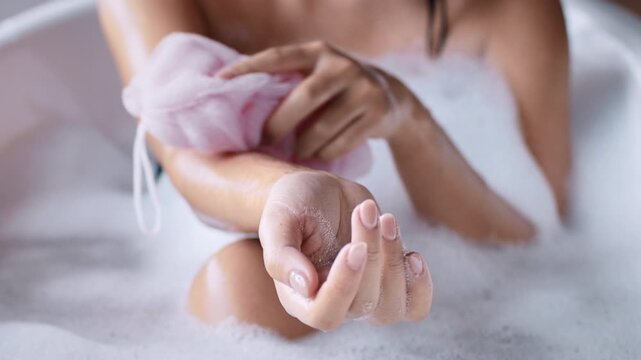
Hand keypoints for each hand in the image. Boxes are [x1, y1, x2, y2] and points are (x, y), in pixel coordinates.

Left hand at [219, 41, 416, 160]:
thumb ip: (289, 80)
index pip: (278, 56)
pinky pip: (341, 142)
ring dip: (303, 146)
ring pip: (323, 127)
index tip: (220, 80)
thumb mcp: (317, 74)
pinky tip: (318, 155)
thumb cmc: (338, 90)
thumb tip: (239, 101)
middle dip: (280, 124)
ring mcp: (363, 89)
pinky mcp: (377, 113)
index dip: (249, 67)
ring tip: (295, 152)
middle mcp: (342, 66)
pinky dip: (325, 153)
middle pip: (305, 97)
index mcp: (318, 51)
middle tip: (263, 141)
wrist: (393, 98)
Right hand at [259, 171, 431, 329]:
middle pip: (364, 305)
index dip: (344, 286)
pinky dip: (420, 285)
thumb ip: (281, 255)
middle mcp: (335, 302)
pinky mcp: (389, 282)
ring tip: (386, 219)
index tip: (353, 246)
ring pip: (392, 307)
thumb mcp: (278, 220)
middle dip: (371, 254)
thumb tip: (305, 286)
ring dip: (394, 262)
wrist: (321, 190)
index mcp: (300, 297)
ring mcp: (365, 295)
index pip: (325, 314)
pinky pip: (415, 306)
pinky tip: (412, 254)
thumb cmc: (294, 204)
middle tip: (365, 211)